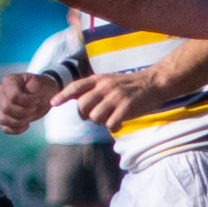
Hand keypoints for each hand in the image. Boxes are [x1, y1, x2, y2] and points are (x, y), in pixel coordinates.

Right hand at [0, 71, 55, 135]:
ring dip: (20, 121)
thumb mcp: (43, 84)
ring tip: (31, 116)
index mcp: (9, 80)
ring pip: (3, 119)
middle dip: (24, 112)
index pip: (13, 96)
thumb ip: (37, 89)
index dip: (27, 102)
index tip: (37, 100)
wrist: (43, 95)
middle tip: (34, 108)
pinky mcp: (4, 117)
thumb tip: (39, 99)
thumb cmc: (43, 88)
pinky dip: (16, 130)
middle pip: (7, 108)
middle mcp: (1, 91)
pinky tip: (27, 125)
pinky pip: (5, 128)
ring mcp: (0, 105)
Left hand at [51, 69, 170, 130]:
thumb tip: (75, 100)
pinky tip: (119, 124)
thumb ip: (94, 89)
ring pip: (95, 117)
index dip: (63, 95)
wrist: (155, 82)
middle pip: (82, 106)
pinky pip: (110, 124)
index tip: (52, 104)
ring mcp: (116, 96)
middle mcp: (105, 86)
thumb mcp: (110, 81)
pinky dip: (113, 127)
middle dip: (86, 115)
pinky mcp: (127, 107)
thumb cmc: (131, 85)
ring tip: (110, 118)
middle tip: (97, 116)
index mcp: (100, 79)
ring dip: (101, 122)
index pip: (76, 87)